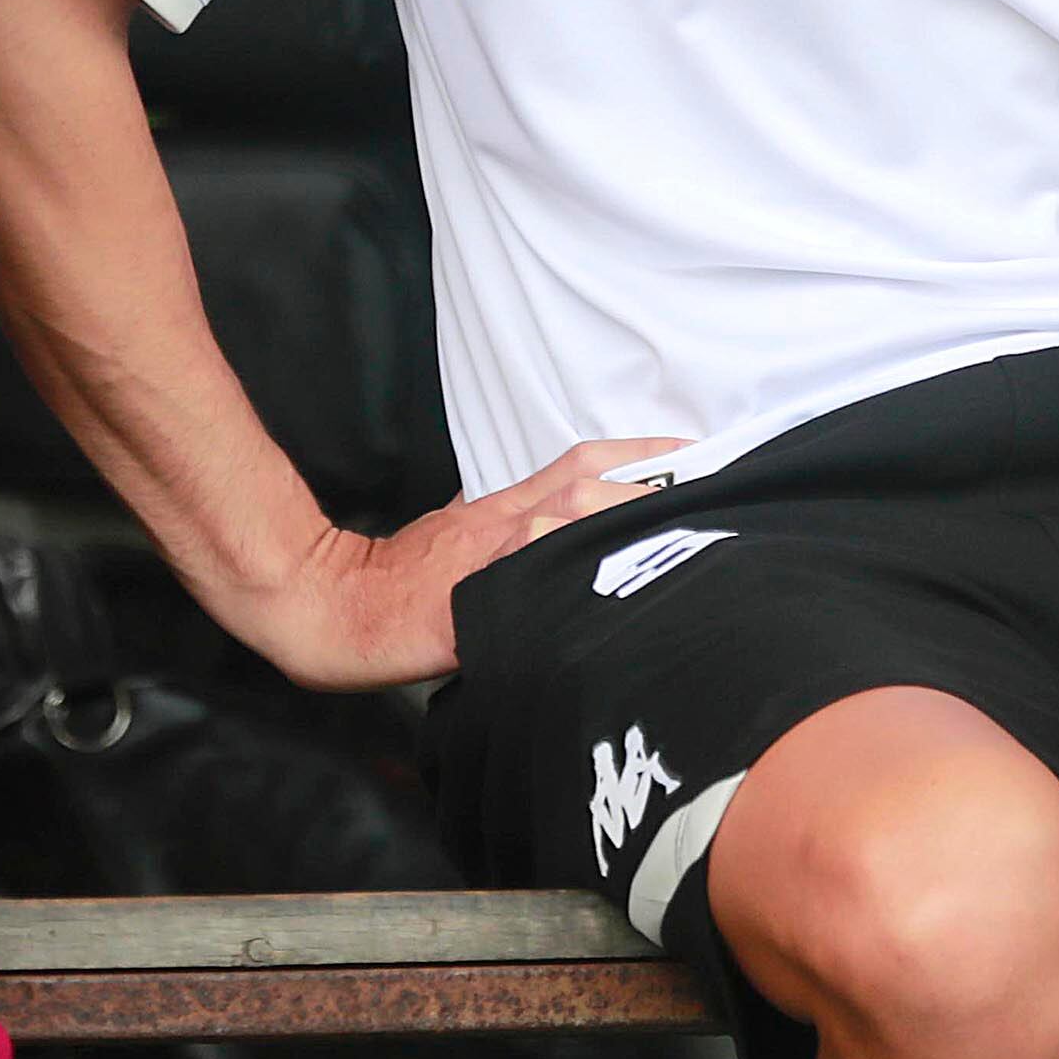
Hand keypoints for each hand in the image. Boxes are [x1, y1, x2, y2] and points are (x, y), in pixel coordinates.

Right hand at [250, 435, 681, 689]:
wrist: (337, 607)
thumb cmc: (401, 578)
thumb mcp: (463, 533)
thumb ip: (516, 525)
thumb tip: (569, 523)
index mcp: (509, 507)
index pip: (589, 465)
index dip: (645, 454)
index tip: (701, 452)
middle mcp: (511, 523)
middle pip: (598, 491)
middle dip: (660, 492)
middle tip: (721, 499)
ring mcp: (498, 560)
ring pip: (577, 527)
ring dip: (632, 527)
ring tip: (693, 539)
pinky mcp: (482, 602)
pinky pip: (542, 587)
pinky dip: (581, 583)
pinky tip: (624, 597)